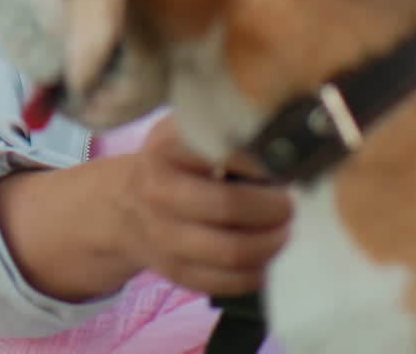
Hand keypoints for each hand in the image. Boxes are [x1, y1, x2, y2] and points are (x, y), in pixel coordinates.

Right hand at [117, 114, 292, 295]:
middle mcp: (159, 192)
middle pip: (229, 206)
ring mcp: (164, 237)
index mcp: (166, 149)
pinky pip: (224, 282)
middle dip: (273, 207)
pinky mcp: (174, 271)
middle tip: (290, 203)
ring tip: (283, 231)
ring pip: (231, 251)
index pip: (221, 153)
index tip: (284, 164)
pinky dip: (255, 273)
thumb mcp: (185, 132)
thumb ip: (222, 133)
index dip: (261, 162)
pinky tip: (265, 258)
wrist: (125, 205)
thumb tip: (280, 145)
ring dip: (269, 243)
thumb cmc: (172, 163)